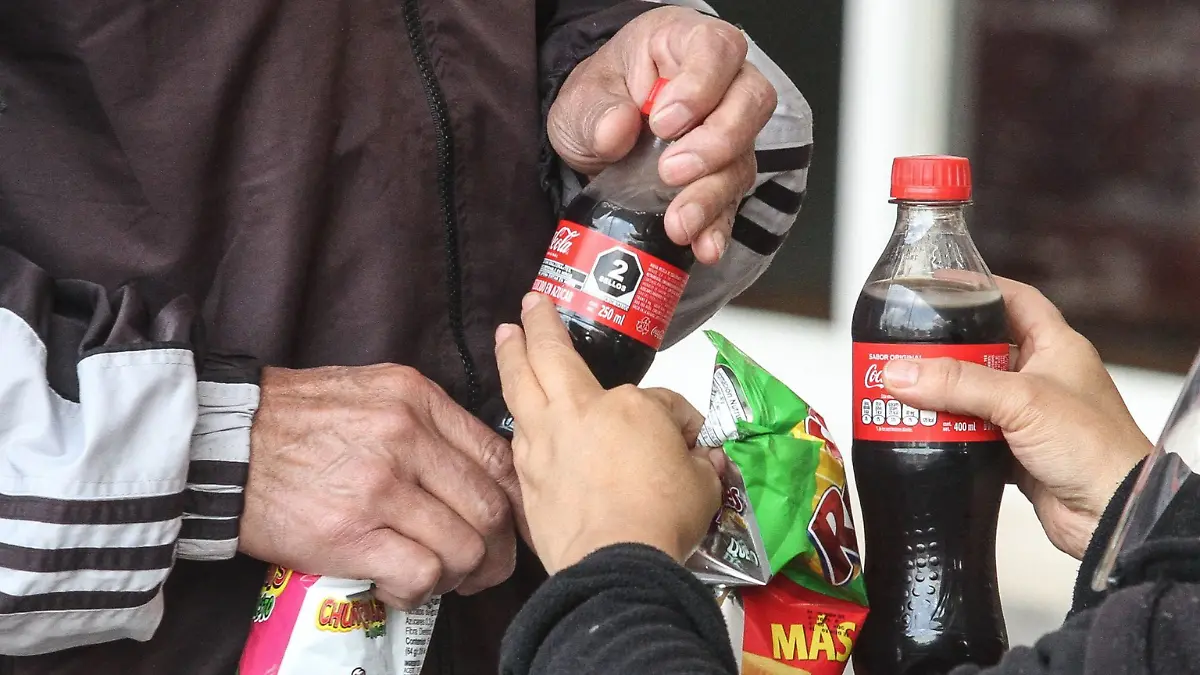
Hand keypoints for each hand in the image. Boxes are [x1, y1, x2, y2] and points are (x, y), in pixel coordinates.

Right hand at [239, 365, 522, 607]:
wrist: (222, 441)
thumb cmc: (297, 420)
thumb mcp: (374, 393)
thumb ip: (428, 423)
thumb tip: (477, 470)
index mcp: (417, 399)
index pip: (497, 456)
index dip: (517, 501)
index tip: (514, 525)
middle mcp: (406, 437)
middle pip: (489, 507)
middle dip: (498, 550)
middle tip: (484, 567)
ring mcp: (379, 487)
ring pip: (463, 546)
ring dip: (460, 575)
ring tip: (439, 578)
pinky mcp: (349, 533)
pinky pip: (420, 574)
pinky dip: (420, 591)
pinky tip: (398, 586)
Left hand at [494, 293, 722, 572]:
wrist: (615, 564)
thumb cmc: (660, 519)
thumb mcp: (703, 482)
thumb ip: (700, 461)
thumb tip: (703, 458)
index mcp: (627, 406)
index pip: (657, 399)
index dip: (678, 418)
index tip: (688, 440)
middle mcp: (576, 413)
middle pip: (548, 354)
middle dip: (537, 323)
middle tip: (530, 304)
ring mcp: (544, 444)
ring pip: (518, 388)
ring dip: (511, 359)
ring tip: (505, 341)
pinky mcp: (526, 478)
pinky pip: (517, 437)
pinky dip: (517, 420)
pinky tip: (518, 418)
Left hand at [549, 6, 776, 263]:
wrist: (595, 138)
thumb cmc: (598, 101)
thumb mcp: (581, 99)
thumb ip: (595, 111)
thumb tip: (616, 130)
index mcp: (683, 43)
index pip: (717, 49)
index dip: (700, 85)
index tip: (662, 121)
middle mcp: (721, 84)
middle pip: (750, 102)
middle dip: (715, 143)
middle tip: (671, 171)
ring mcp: (729, 132)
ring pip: (743, 157)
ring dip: (712, 195)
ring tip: (680, 222)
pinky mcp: (723, 176)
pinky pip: (732, 202)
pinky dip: (718, 226)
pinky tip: (704, 245)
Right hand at [880, 277, 1151, 558]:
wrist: (1112, 515)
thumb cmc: (1095, 449)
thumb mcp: (1021, 401)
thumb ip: (957, 383)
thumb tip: (900, 372)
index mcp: (1056, 347)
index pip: (1015, 300)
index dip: (980, 287)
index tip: (940, 285)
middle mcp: (1042, 377)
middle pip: (983, 349)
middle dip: (945, 349)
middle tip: (907, 346)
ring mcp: (1028, 415)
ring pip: (972, 394)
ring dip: (941, 395)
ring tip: (903, 388)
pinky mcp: (1015, 451)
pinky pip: (971, 432)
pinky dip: (948, 432)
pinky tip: (922, 429)